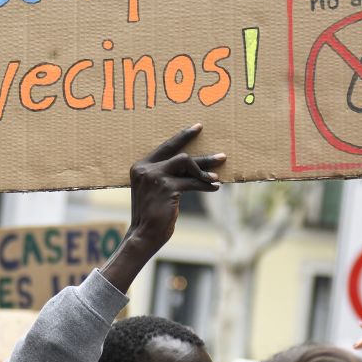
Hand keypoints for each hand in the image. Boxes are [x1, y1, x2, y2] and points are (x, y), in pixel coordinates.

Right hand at [126, 124, 224, 252]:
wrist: (144, 234)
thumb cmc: (151, 214)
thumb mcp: (155, 190)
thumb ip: (167, 175)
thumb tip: (194, 164)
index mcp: (140, 166)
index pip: (165, 147)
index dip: (182, 137)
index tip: (197, 128)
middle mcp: (146, 168)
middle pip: (179, 153)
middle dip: (201, 153)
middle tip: (220, 154)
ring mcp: (156, 176)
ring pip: (188, 163)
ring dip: (205, 170)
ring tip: (219, 174)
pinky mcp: (167, 187)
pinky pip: (192, 182)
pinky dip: (205, 185)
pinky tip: (214, 187)